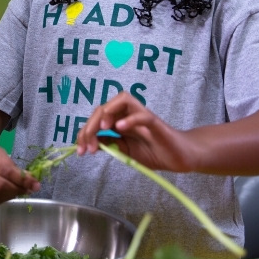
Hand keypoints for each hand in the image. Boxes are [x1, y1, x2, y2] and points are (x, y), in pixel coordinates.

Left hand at [76, 92, 198, 172]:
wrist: (178, 158)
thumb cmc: (153, 152)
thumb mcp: (124, 151)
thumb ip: (109, 144)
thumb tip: (91, 142)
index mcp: (119, 120)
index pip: (97, 118)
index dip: (85, 132)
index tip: (81, 151)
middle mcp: (129, 114)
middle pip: (104, 107)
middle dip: (90, 126)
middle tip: (88, 146)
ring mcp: (142, 116)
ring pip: (122, 100)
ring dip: (107, 113)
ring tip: (103, 129)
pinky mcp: (155, 123)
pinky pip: (142, 115)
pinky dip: (130, 119)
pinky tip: (120, 128)